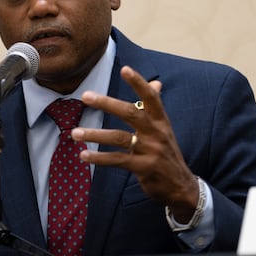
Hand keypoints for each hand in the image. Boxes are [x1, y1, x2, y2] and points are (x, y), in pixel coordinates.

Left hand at [71, 65, 198, 222]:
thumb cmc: (167, 153)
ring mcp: (151, 150)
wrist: (181, 186)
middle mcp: (157, 133)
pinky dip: (99, 158)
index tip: (125, 69)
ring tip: (75, 133)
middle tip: (85, 96)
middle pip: (130, 113)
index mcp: (161, 120)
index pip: (151, 97)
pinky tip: (84, 155)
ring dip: (94, 134)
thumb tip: (156, 83)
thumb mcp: (164, 129)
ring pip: (119, 137)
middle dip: (106, 103)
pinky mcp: (144, 168)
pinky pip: (117, 160)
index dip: (138, 83)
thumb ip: (155, 107)